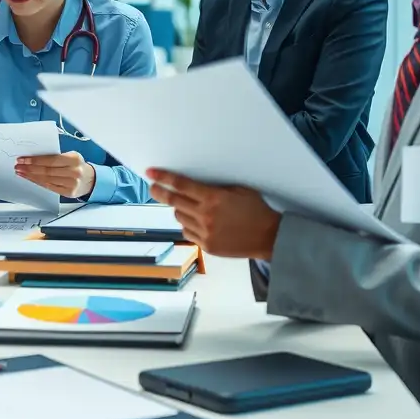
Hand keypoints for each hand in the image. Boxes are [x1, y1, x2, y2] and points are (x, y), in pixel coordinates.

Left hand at [16, 153, 95, 199]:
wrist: (90, 180)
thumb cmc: (77, 165)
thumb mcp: (71, 156)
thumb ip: (56, 156)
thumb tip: (34, 157)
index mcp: (74, 159)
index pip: (51, 160)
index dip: (35, 160)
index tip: (23, 159)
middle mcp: (73, 172)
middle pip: (47, 171)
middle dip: (30, 168)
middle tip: (18, 165)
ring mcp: (71, 184)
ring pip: (46, 179)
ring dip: (31, 176)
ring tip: (21, 172)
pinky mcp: (67, 193)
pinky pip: (49, 186)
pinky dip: (37, 182)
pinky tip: (30, 178)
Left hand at [147, 170, 281, 258]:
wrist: (269, 237)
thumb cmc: (255, 209)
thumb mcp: (238, 189)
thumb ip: (215, 187)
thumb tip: (194, 184)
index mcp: (213, 198)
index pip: (181, 185)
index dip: (163, 177)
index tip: (150, 173)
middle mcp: (205, 215)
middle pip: (173, 201)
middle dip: (159, 192)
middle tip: (152, 187)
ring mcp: (205, 232)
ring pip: (179, 217)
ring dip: (178, 209)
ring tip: (187, 206)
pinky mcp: (207, 246)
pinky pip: (187, 232)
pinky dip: (188, 224)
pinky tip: (196, 221)